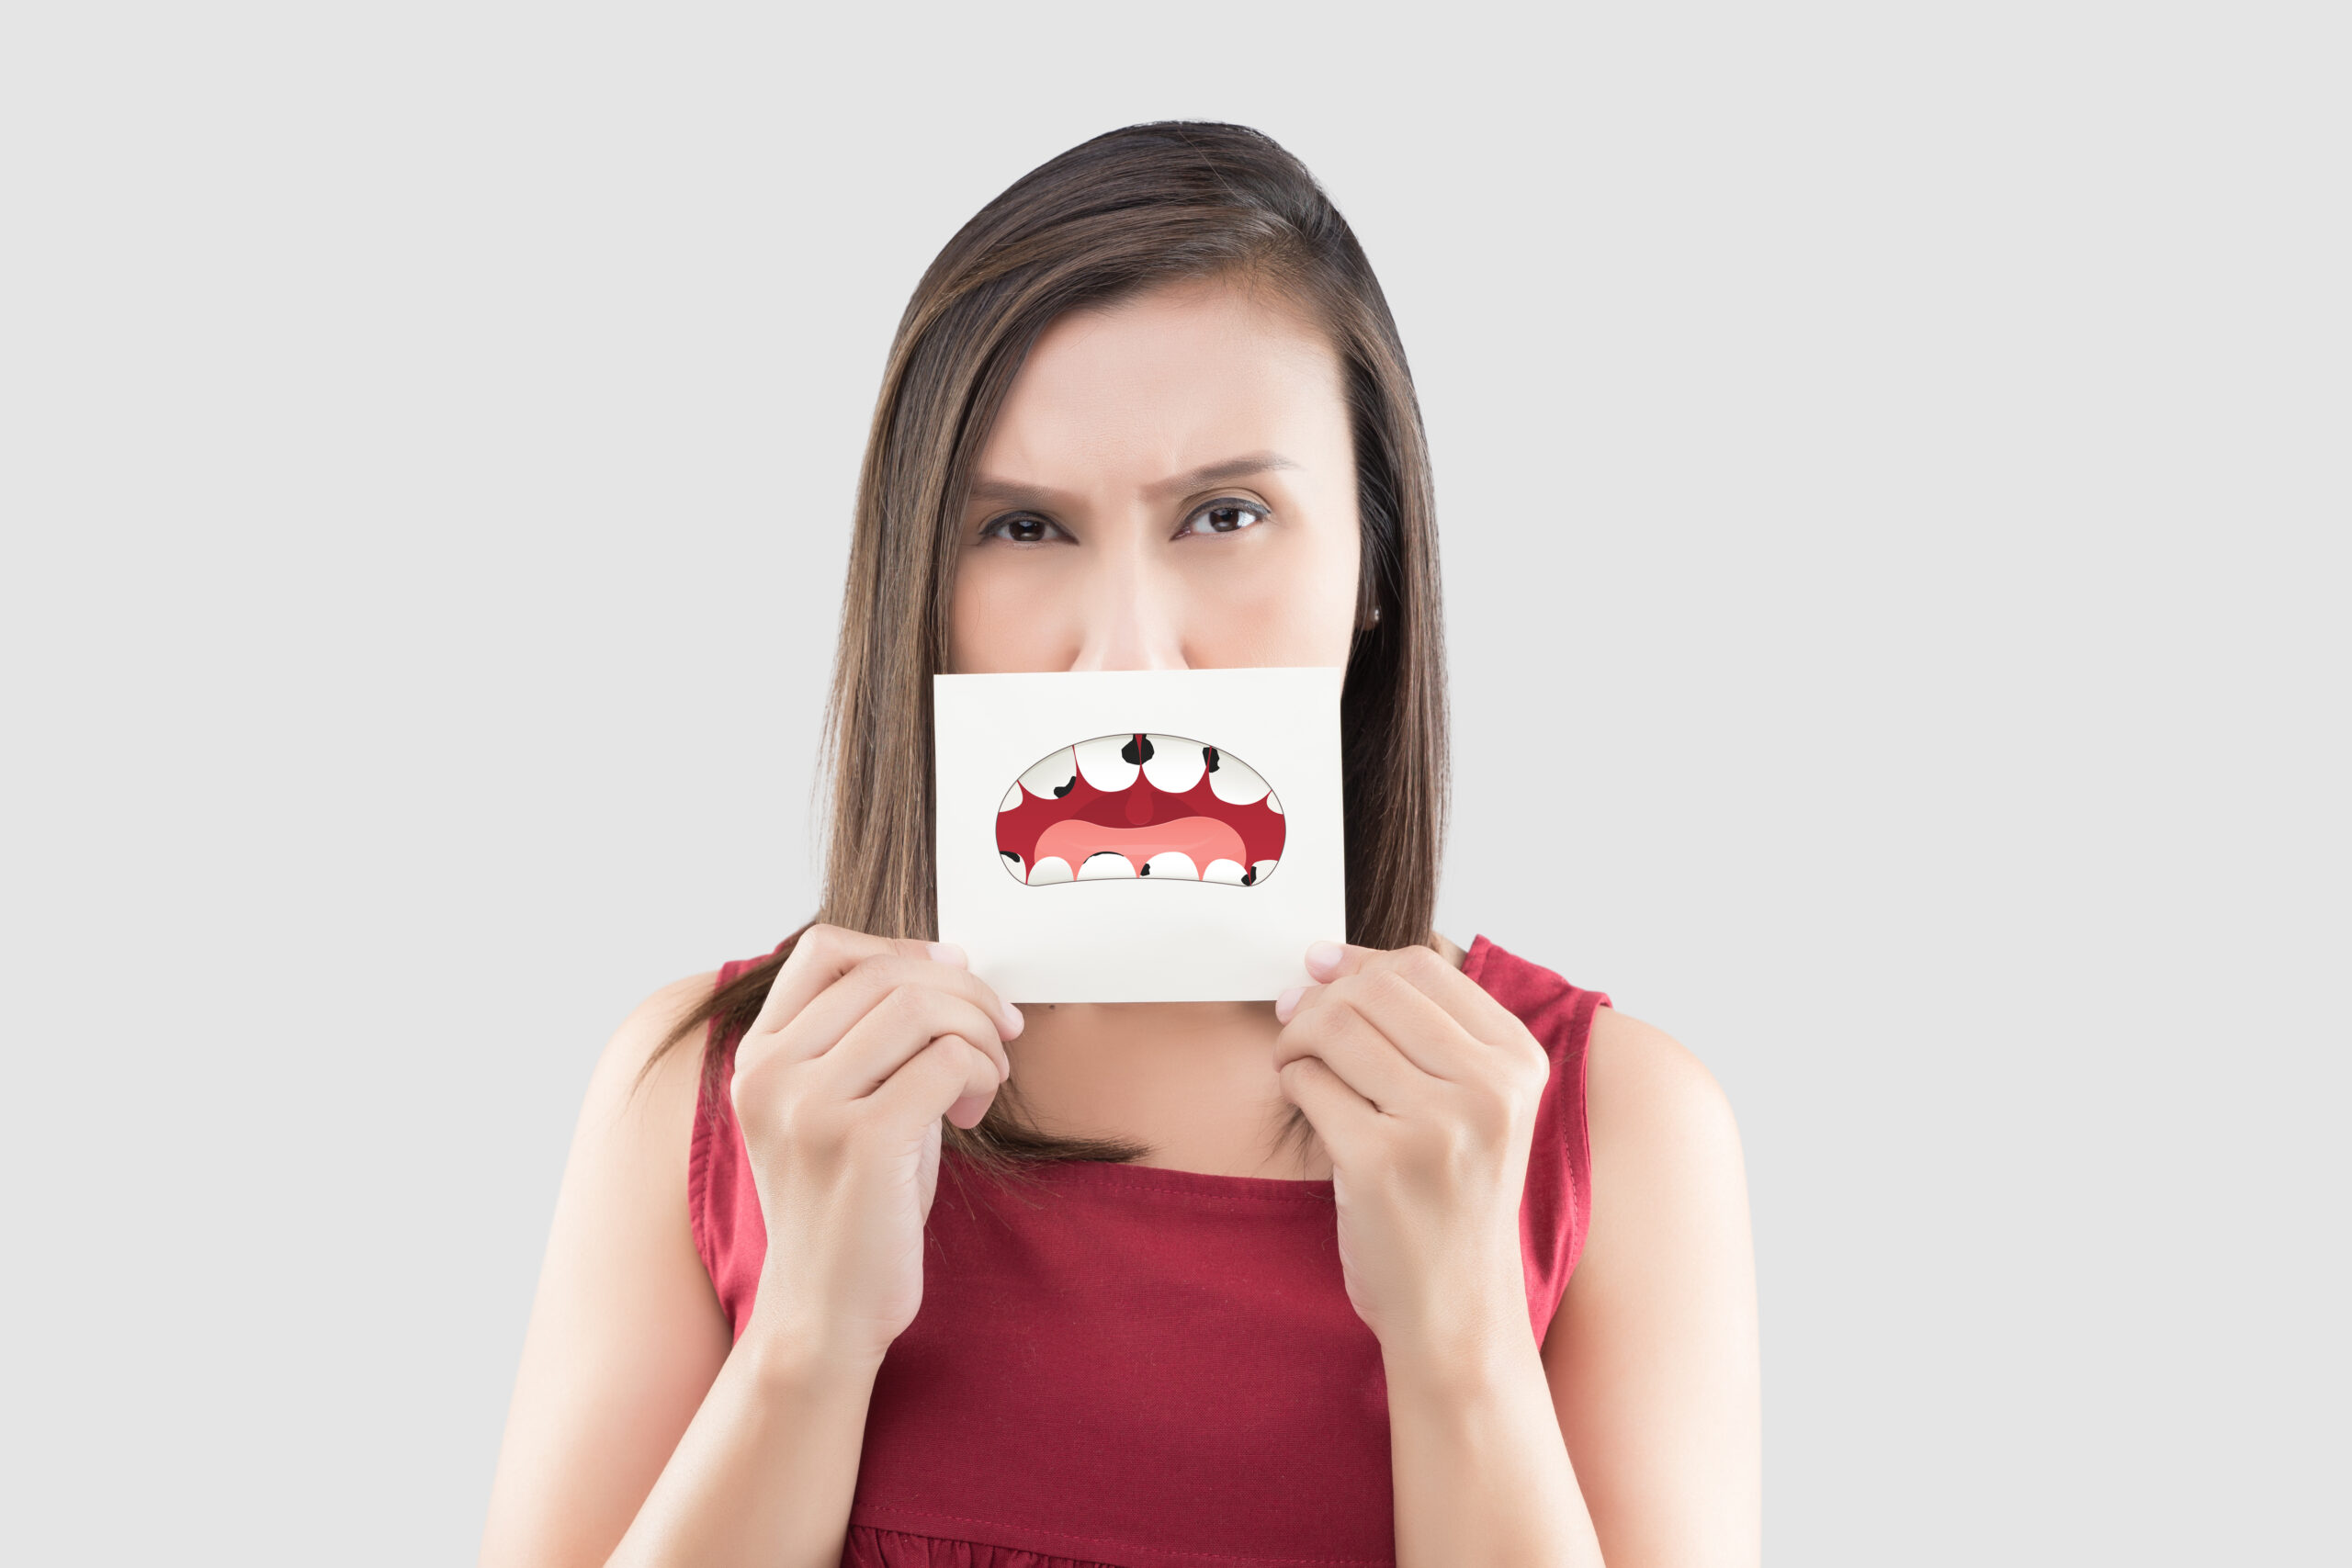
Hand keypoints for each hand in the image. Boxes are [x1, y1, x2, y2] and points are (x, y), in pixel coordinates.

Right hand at [728, 924, 1020, 1365]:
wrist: (823, 1315)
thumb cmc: (848, 1207)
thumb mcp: (837, 1106)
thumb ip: (869, 1037)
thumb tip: (946, 962)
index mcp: (757, 1057)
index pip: (823, 949)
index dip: (901, 948)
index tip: (954, 974)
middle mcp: (770, 1074)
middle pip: (886, 973)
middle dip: (964, 992)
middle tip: (1001, 1031)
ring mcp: (808, 1107)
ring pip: (922, 1009)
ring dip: (978, 1033)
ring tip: (985, 1080)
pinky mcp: (860, 1142)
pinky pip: (948, 1061)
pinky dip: (979, 1075)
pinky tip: (972, 1114)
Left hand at [1273, 941, 1551, 1364]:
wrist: (1457, 1312)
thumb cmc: (1451, 1201)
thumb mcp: (1471, 1106)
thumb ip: (1420, 1030)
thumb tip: (1326, 958)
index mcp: (1519, 1063)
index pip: (1423, 967)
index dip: (1358, 963)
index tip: (1319, 974)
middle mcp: (1489, 1088)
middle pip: (1374, 990)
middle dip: (1319, 1000)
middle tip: (1296, 1028)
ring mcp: (1437, 1126)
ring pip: (1335, 1027)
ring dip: (1297, 1038)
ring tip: (1296, 1065)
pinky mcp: (1381, 1162)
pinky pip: (1310, 1082)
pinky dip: (1293, 1084)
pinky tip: (1308, 1108)